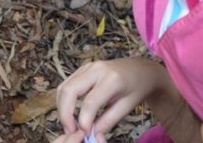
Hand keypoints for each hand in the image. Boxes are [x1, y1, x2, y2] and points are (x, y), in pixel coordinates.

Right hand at [55, 58, 170, 142]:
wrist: (140, 69)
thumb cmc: (136, 88)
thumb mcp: (127, 107)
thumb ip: (108, 122)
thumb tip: (91, 135)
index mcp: (112, 79)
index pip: (90, 102)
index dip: (84, 121)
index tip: (85, 134)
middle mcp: (97, 69)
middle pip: (69, 91)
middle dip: (65, 114)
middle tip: (70, 131)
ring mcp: (88, 67)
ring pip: (64, 87)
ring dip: (62, 108)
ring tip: (70, 125)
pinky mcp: (83, 69)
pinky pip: (67, 84)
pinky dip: (64, 100)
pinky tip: (71, 114)